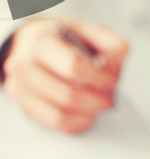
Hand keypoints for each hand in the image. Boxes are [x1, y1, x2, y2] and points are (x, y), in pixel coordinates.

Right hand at [2, 18, 128, 133]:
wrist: (36, 46)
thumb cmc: (64, 41)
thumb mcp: (90, 33)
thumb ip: (110, 44)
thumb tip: (117, 62)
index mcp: (42, 42)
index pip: (74, 67)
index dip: (100, 79)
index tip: (111, 82)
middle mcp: (26, 66)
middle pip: (69, 96)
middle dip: (97, 100)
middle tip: (108, 97)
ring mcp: (23, 89)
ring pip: (62, 115)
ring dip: (89, 113)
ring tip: (98, 104)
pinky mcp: (28, 108)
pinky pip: (58, 125)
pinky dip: (79, 123)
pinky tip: (87, 113)